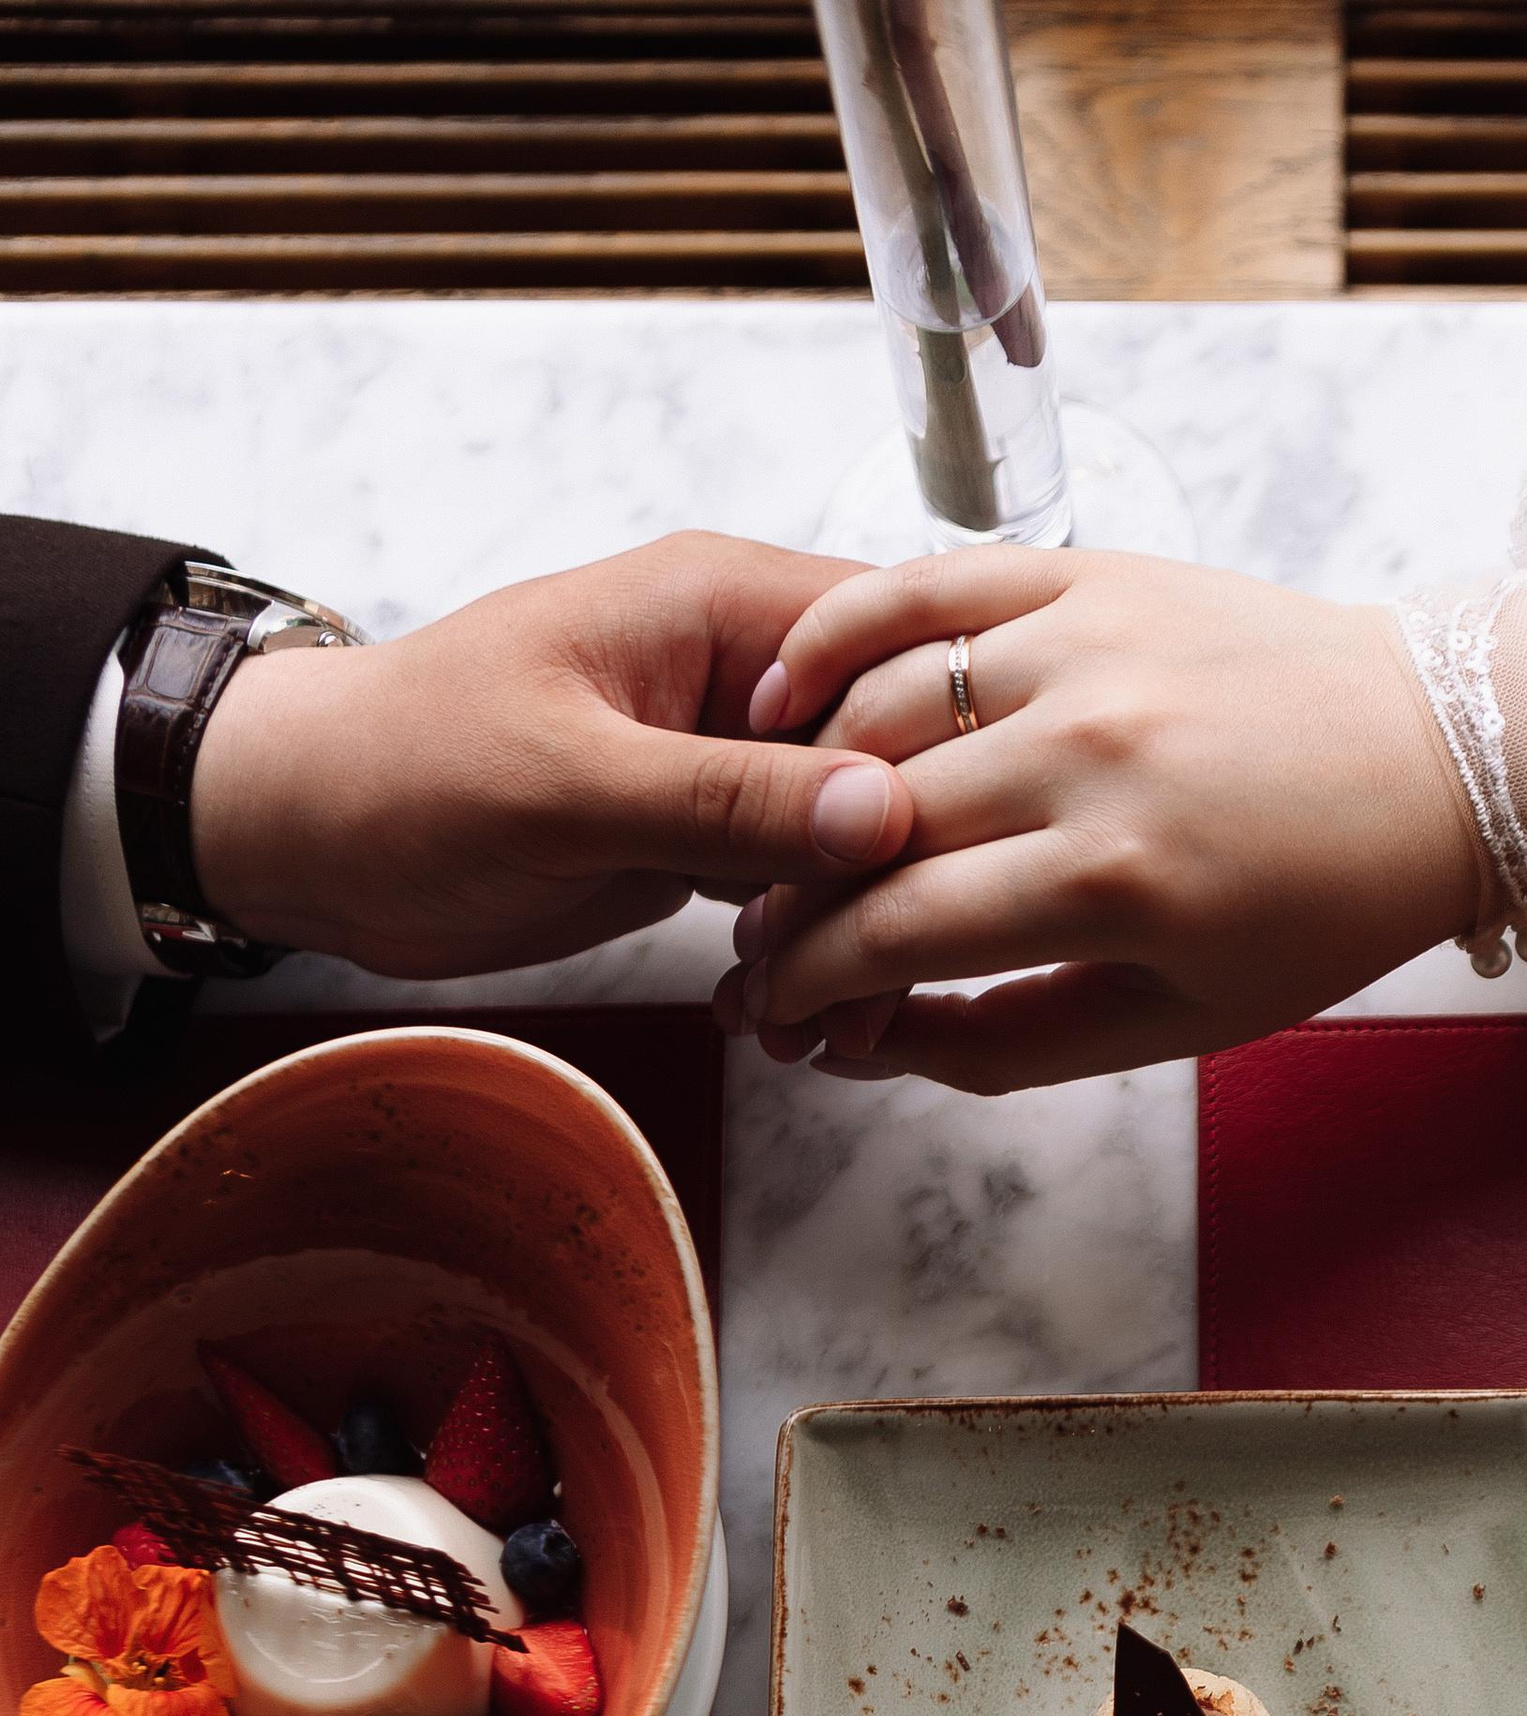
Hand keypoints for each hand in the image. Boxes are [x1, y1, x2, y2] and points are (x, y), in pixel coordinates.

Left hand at [188, 533, 916, 977]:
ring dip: (864, 933)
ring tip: (834, 1026)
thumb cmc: (405, 767)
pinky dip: (812, 955)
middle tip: (881, 986)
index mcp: (725, 606)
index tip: (939, 875)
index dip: (946, 761)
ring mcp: (737, 758)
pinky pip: (806, 889)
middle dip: (911, 874)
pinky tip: (793, 1019)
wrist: (308, 831)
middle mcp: (750, 673)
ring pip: (865, 839)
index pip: (903, 656)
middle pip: (904, 758)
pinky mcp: (715, 834)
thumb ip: (727, 800)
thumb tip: (884, 811)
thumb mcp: (567, 785)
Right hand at [713, 550, 1479, 1094]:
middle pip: (867, 829)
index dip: (807, 982)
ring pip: (873, 710)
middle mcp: (1091, 752)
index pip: (896, 933)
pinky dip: (837, 634)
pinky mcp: (1092, 572)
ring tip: (774, 843)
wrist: (1440, 757)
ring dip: (795, 783)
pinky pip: (923, 586)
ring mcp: (1087, 647)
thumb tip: (870, 1045)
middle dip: (787, 901)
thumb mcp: (1179, 1020)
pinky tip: (787, 693)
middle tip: (758, 942)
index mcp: (1118, 882)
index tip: (769, 1009)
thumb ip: (1009, 1042)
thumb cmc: (1317, 909)